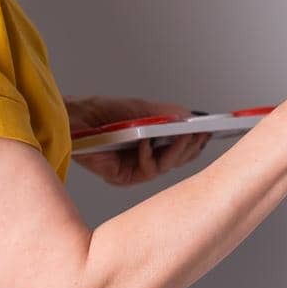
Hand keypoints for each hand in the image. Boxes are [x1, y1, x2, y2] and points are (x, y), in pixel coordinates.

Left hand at [66, 94, 212, 185]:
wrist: (74, 119)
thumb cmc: (102, 113)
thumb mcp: (140, 109)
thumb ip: (165, 114)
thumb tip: (190, 116)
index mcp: (154, 146)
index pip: (183, 149)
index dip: (197, 141)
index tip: (212, 130)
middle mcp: (147, 161)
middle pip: (180, 160)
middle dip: (192, 145)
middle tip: (201, 131)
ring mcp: (135, 171)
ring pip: (167, 167)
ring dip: (176, 149)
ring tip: (184, 133)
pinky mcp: (122, 178)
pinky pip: (146, 169)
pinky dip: (149, 153)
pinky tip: (148, 140)